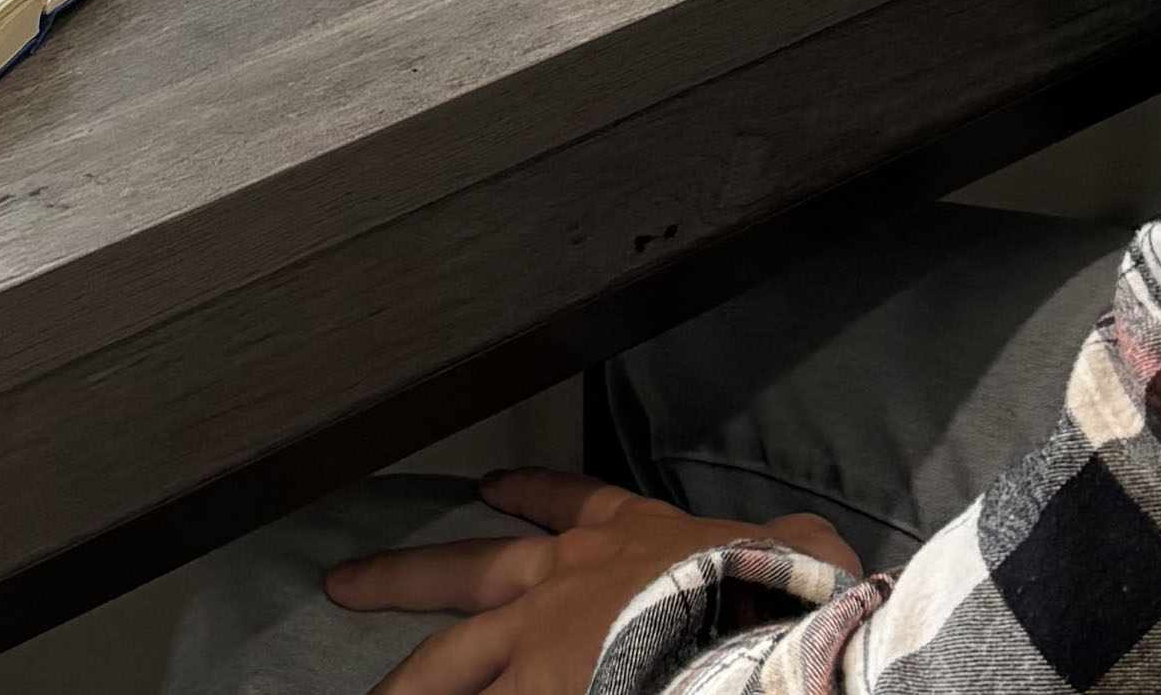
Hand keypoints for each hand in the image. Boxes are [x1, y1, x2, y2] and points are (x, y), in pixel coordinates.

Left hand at [328, 467, 856, 694]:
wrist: (741, 635)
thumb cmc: (771, 595)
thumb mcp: (797, 550)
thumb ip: (788, 545)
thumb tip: (817, 552)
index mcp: (628, 539)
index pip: (568, 503)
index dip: (528, 494)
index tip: (489, 488)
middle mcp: (563, 585)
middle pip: (463, 575)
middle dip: (399, 578)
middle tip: (343, 584)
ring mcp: (535, 648)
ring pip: (444, 663)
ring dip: (401, 683)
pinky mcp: (533, 694)